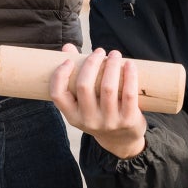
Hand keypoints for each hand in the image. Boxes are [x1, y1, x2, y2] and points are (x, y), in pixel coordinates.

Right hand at [47, 44, 146, 158]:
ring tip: (114, 54)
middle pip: (84, 86)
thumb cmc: (99, 113)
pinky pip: (129, 94)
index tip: (68, 60)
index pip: (58, 95)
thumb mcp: (84, 102)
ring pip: (107, 88)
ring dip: (111, 65)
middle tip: (99, 51)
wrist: (122, 140)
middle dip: (91, 63)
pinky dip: (129, 76)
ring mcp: (109, 122)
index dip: (60, 75)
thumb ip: (75, 75)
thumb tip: (68, 47)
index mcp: (73, 116)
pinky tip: (129, 65)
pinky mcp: (128, 120)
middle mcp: (88, 121)